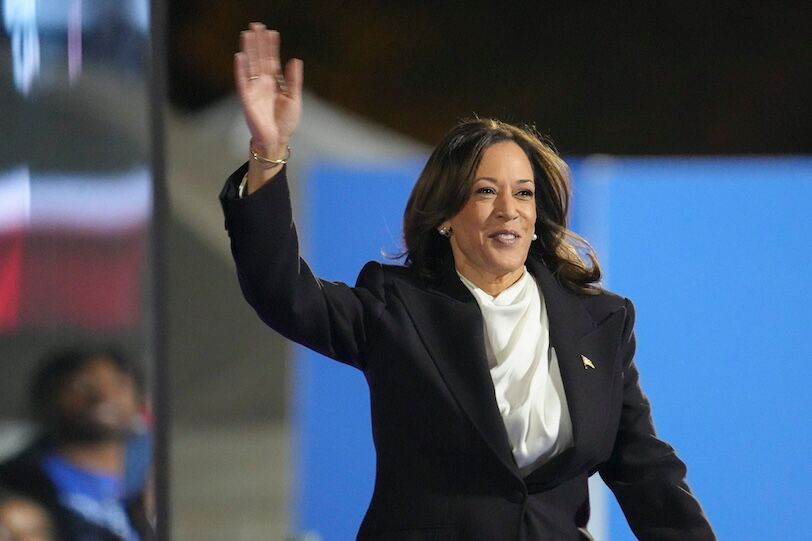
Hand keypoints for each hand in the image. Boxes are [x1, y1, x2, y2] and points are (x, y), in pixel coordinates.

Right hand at [234, 23, 302, 153]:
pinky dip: (240, 69)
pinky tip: (239, 56)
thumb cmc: (285, 122)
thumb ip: (294, 80)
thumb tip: (295, 60)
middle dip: (258, 43)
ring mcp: (254, 90)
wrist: (277, 141)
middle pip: (259, 59)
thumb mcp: (294, 99)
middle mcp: (263, 84)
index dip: (271, 47)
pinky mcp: (247, 99)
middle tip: (256, 25)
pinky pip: (242, 82)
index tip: (271, 32)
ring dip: (248, 50)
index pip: (271, 60)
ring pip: (250, 66)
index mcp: (274, 83)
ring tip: (247, 34)